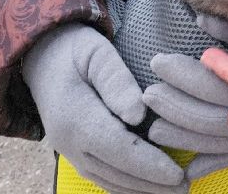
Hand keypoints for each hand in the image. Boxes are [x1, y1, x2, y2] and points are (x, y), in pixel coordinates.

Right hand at [22, 24, 187, 193]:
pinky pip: (101, 176)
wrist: (41, 56)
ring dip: (140, 189)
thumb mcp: (97, 53)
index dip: (149, 164)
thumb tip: (139, 114)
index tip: (177, 174)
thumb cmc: (75, 49)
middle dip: (151, 184)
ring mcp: (68, 151)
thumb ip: (116, 81)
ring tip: (174, 191)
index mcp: (75, 117)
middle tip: (186, 188)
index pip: (118, 148)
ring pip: (108, 180)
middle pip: (114, 172)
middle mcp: (69, 142)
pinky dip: (125, 185)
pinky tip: (148, 186)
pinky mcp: (73, 152)